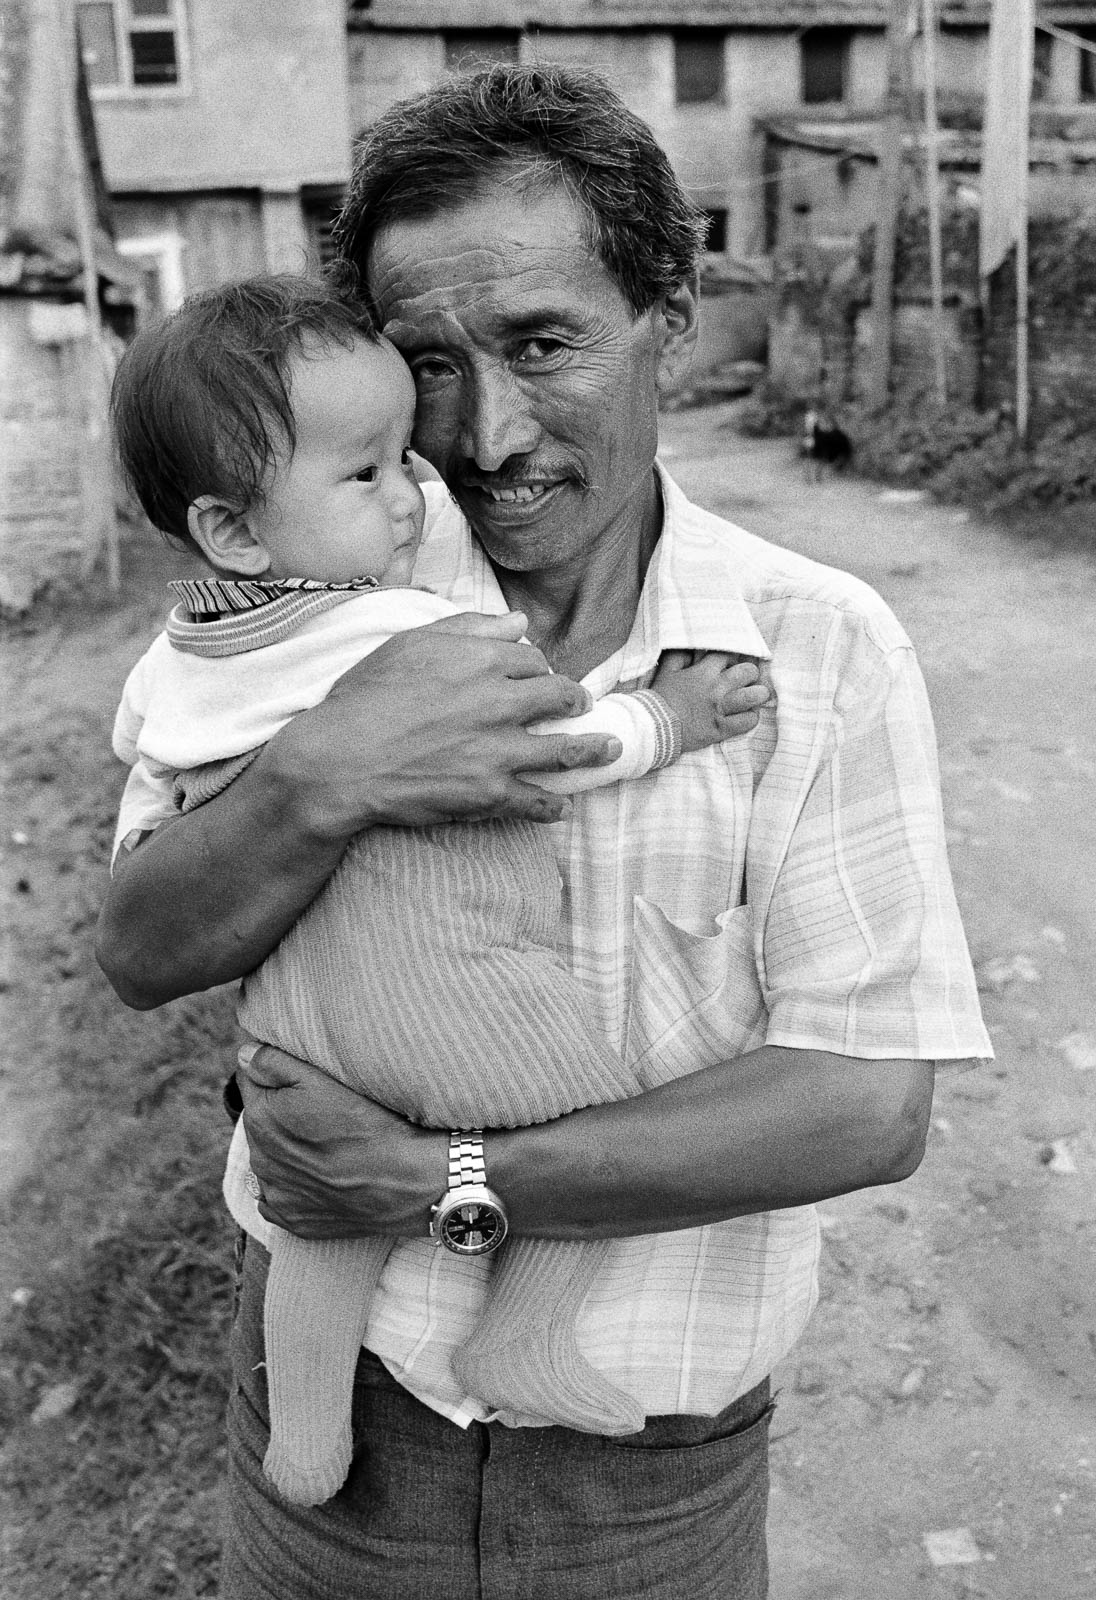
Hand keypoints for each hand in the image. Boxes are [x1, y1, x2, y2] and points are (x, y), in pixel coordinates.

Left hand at [238, 1043, 446, 1239]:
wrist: (404, 1181)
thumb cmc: (366, 1124)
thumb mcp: (320, 1079)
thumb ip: (272, 1063)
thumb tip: (244, 1055)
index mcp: (259, 1119)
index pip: (251, 1082)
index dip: (275, 1075)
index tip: (305, 1082)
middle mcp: (259, 1159)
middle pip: (261, 1122)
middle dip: (281, 1114)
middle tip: (323, 1113)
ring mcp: (275, 1194)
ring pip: (272, 1159)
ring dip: (288, 1150)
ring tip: (328, 1145)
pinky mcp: (292, 1220)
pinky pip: (281, 1197)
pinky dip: (295, 1186)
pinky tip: (322, 1176)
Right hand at [274, 611, 623, 839]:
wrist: (341, 759)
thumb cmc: (365, 697)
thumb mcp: (410, 645)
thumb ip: (467, 628)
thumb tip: (518, 621)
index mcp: (481, 660)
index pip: (532, 660)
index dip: (540, 668)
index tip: (541, 676)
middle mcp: (499, 702)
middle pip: (558, 698)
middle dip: (576, 702)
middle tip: (583, 707)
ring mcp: (499, 751)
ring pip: (563, 751)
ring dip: (591, 751)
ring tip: (609, 750)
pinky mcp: (489, 794)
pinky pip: (534, 801)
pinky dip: (552, 805)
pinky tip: (561, 807)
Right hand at [652, 651, 770, 753]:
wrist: (653, 728)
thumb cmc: (660, 699)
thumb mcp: (667, 671)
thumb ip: (680, 655)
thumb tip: (691, 645)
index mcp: (704, 672)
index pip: (730, 654)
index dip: (736, 655)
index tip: (736, 660)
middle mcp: (716, 688)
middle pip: (749, 672)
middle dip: (752, 673)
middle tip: (748, 678)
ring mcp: (720, 709)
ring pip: (754, 696)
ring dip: (758, 695)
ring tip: (755, 695)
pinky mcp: (721, 729)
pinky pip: (748, 721)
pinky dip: (751, 717)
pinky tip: (746, 715)